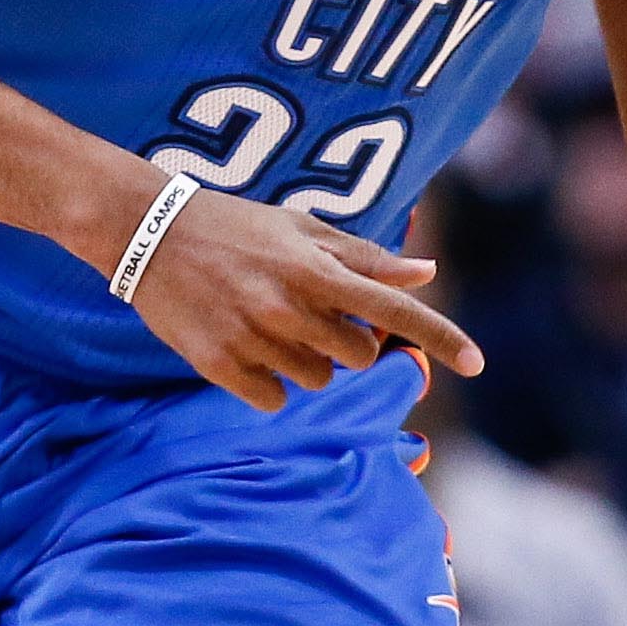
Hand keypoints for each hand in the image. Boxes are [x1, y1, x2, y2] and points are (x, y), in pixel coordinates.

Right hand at [125, 188, 482, 412]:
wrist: (147, 231)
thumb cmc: (233, 226)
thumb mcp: (300, 230)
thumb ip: (363, 256)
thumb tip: (426, 271)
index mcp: (315, 269)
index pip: (395, 308)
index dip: (441, 337)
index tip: (479, 364)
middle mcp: (289, 307)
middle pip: (357, 358)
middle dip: (346, 344)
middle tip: (311, 316)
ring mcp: (253, 338)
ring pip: (314, 381)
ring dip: (304, 361)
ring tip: (268, 323)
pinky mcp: (217, 365)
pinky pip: (272, 399)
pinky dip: (268, 382)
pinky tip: (245, 345)